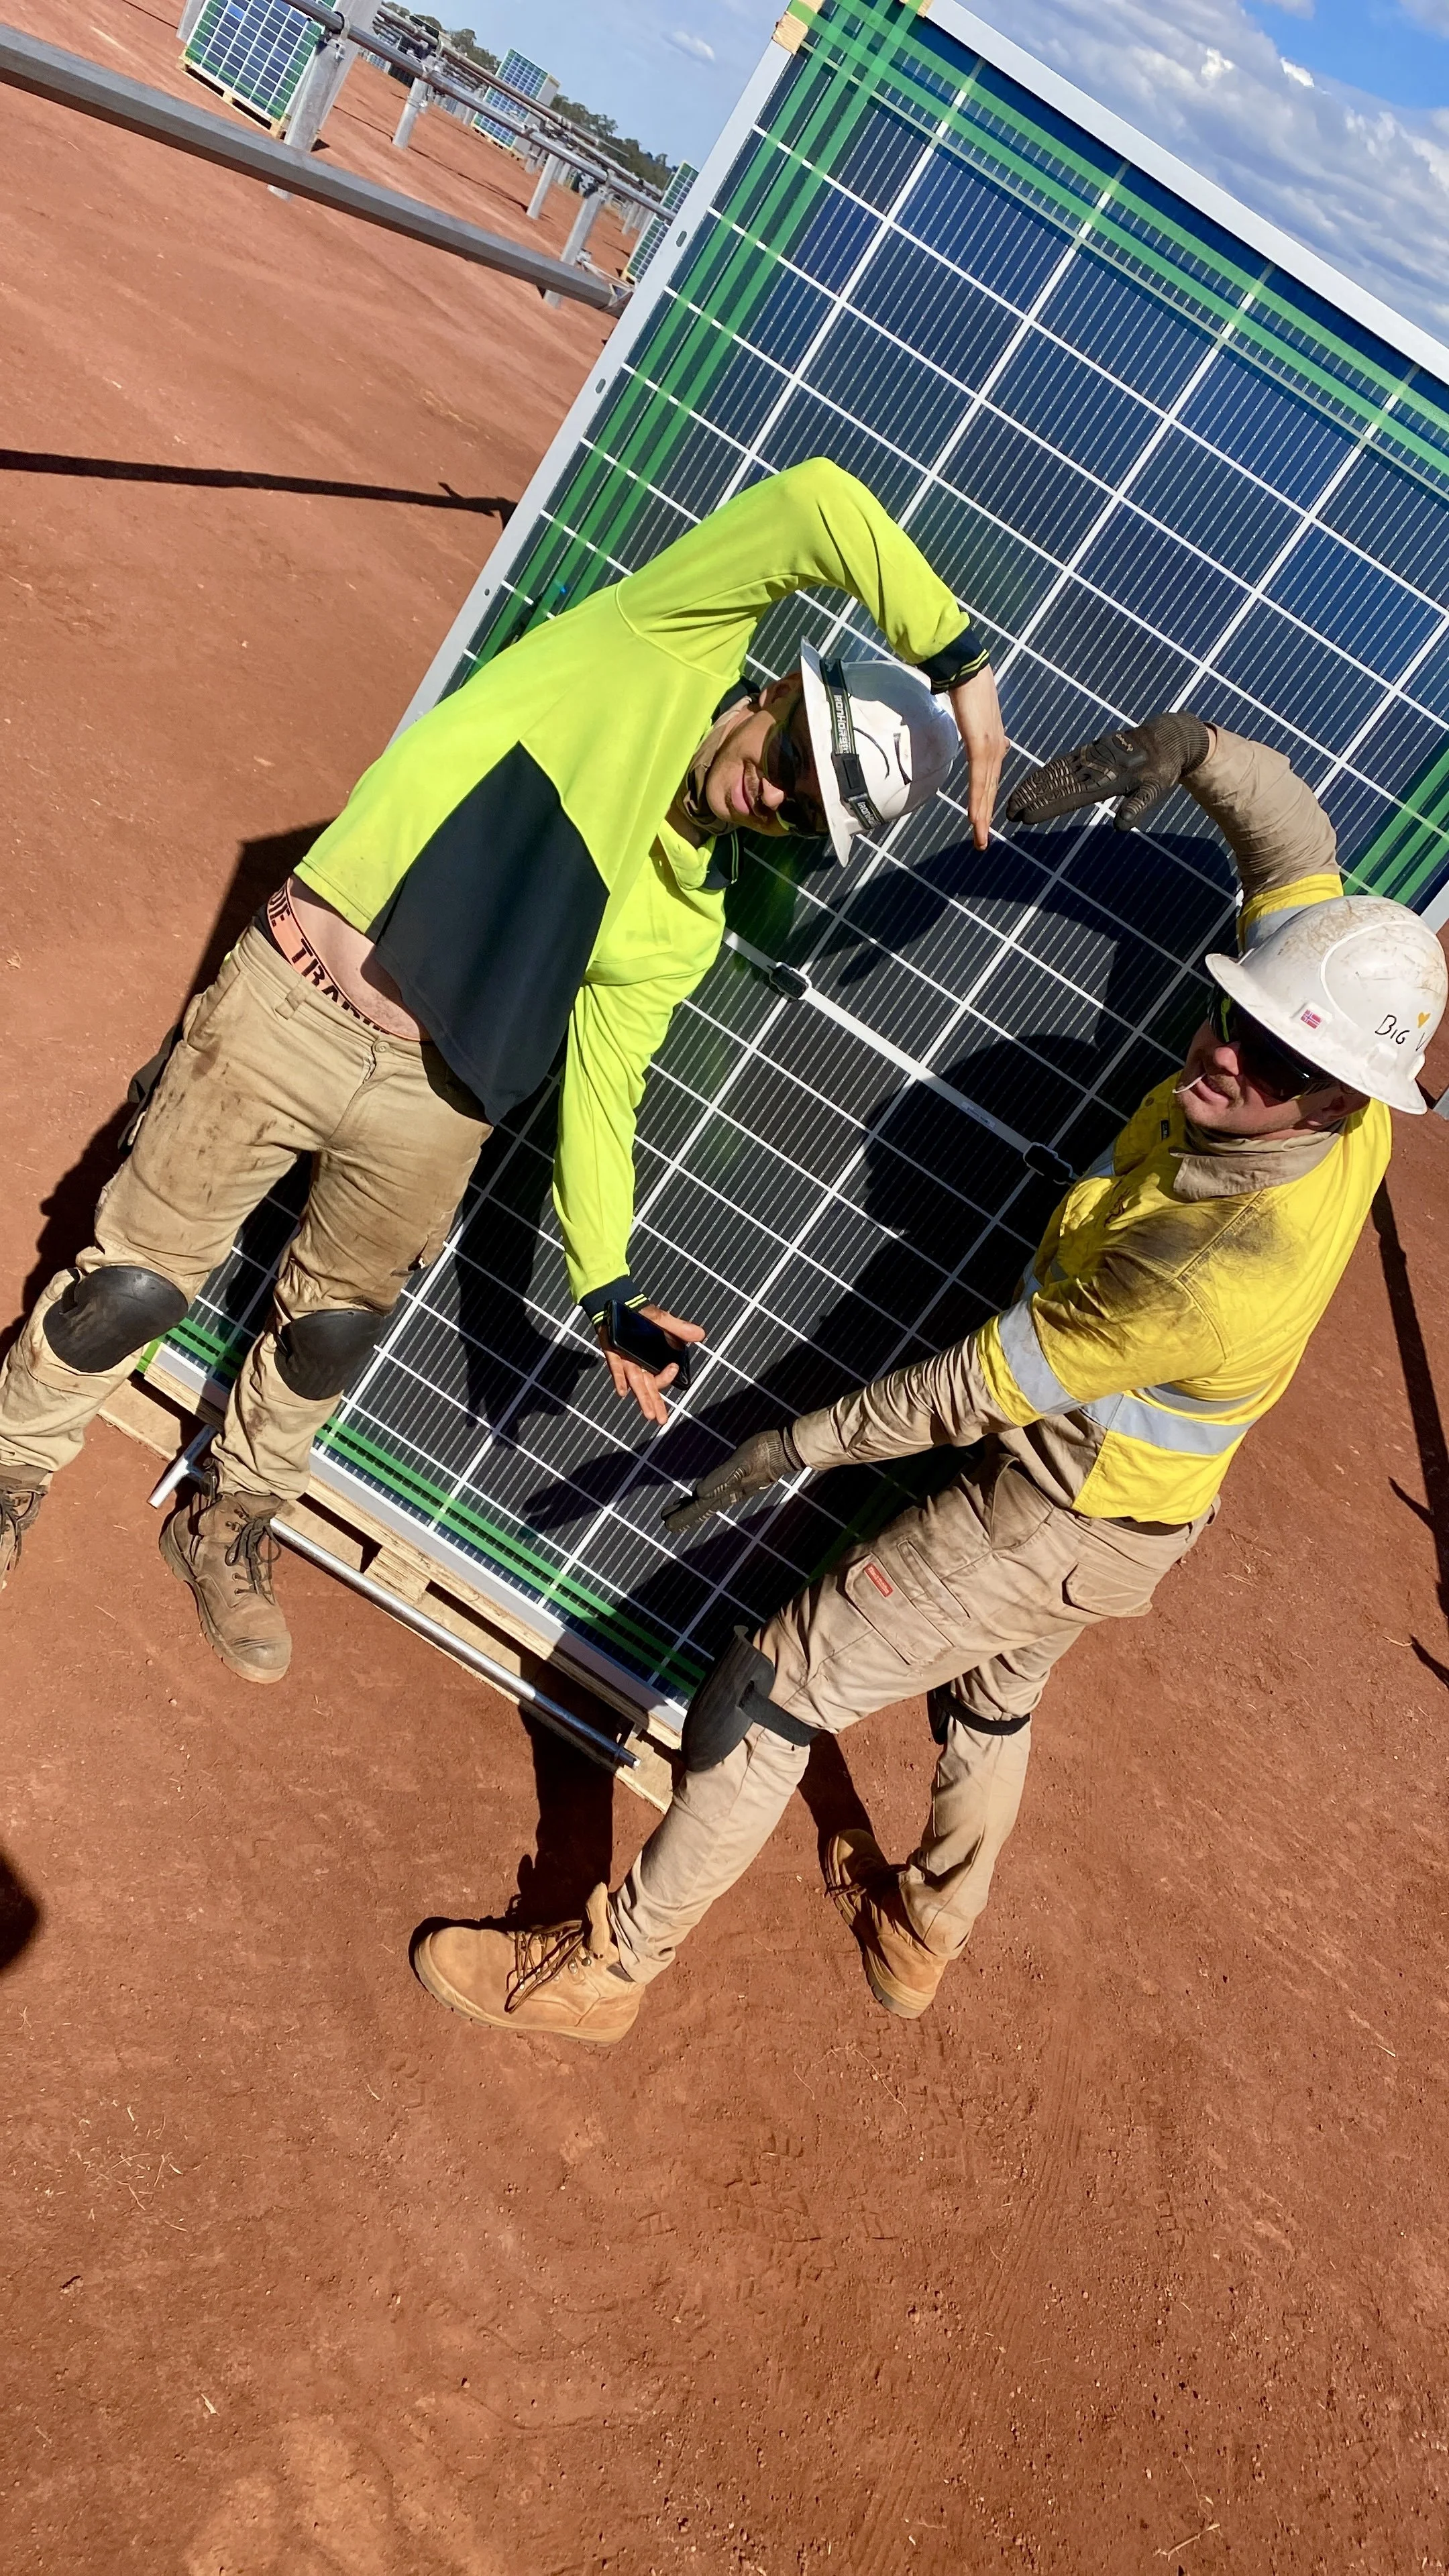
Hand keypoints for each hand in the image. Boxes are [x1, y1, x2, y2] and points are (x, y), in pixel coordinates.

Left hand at [602, 1304, 704, 1426]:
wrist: (619, 1303)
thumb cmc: (641, 1314)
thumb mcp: (663, 1321)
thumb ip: (680, 1329)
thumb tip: (701, 1335)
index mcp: (651, 1359)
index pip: (660, 1377)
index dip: (667, 1378)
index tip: (674, 1368)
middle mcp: (638, 1364)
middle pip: (649, 1388)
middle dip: (655, 1404)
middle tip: (662, 1421)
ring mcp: (625, 1360)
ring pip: (636, 1383)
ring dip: (642, 1397)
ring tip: (649, 1414)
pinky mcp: (613, 1352)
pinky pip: (617, 1368)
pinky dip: (620, 1379)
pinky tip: (622, 1391)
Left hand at [662, 1426, 800, 1537]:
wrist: (784, 1449)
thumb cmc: (762, 1455)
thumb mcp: (740, 1465)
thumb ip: (720, 1479)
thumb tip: (698, 1494)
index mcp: (727, 1492)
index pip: (700, 1507)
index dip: (683, 1516)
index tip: (667, 1525)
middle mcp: (728, 1492)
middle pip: (701, 1507)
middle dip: (684, 1515)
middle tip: (666, 1523)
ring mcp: (734, 1486)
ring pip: (707, 1500)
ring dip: (691, 1506)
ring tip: (677, 1511)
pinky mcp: (737, 1476)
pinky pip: (716, 1489)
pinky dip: (704, 1495)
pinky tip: (701, 1494)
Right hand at [948, 665, 1007, 849]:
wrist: (966, 667)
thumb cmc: (965, 683)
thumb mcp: (973, 710)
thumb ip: (974, 725)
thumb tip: (974, 731)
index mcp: (994, 741)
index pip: (991, 777)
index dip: (987, 799)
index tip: (983, 819)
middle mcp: (997, 746)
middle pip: (991, 788)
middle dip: (986, 815)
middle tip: (982, 841)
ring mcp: (991, 746)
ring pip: (986, 789)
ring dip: (982, 815)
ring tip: (979, 836)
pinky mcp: (981, 744)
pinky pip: (979, 778)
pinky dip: (977, 799)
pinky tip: (975, 816)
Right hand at [1005, 711, 1211, 834]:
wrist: (1167, 737)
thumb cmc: (1162, 768)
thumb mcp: (1155, 789)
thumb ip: (1138, 805)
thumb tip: (1121, 825)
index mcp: (1107, 777)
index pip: (1069, 795)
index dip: (1046, 806)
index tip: (1025, 817)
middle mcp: (1093, 765)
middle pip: (1054, 782)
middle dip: (1029, 797)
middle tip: (1008, 812)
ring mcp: (1089, 756)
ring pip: (1053, 771)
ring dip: (1031, 785)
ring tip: (1012, 800)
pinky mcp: (1089, 751)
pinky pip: (1061, 763)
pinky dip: (1044, 773)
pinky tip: (1033, 781)